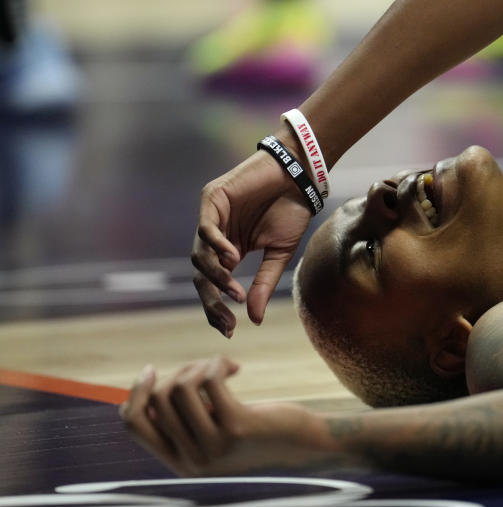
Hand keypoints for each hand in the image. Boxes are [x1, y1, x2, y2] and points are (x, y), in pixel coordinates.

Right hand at [120, 357, 311, 475]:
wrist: (303, 443)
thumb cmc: (256, 431)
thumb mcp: (213, 431)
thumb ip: (183, 420)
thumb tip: (145, 391)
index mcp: (179, 463)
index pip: (133, 425)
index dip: (135, 393)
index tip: (151, 370)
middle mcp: (192, 461)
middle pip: (158, 400)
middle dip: (178, 373)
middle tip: (205, 368)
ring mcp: (214, 447)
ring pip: (180, 388)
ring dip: (199, 366)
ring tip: (220, 367)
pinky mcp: (236, 427)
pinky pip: (209, 380)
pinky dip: (217, 364)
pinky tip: (234, 368)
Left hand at [192, 145, 311, 336]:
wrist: (299, 177)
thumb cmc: (291, 210)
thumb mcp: (279, 254)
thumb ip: (263, 283)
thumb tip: (254, 319)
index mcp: (229, 251)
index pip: (213, 285)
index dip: (217, 308)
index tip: (230, 329)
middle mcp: (216, 237)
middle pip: (200, 275)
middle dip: (211, 300)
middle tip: (227, 318)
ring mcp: (211, 218)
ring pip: (198, 255)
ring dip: (215, 276)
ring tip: (235, 288)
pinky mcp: (212, 199)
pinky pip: (205, 229)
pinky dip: (216, 246)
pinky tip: (233, 257)